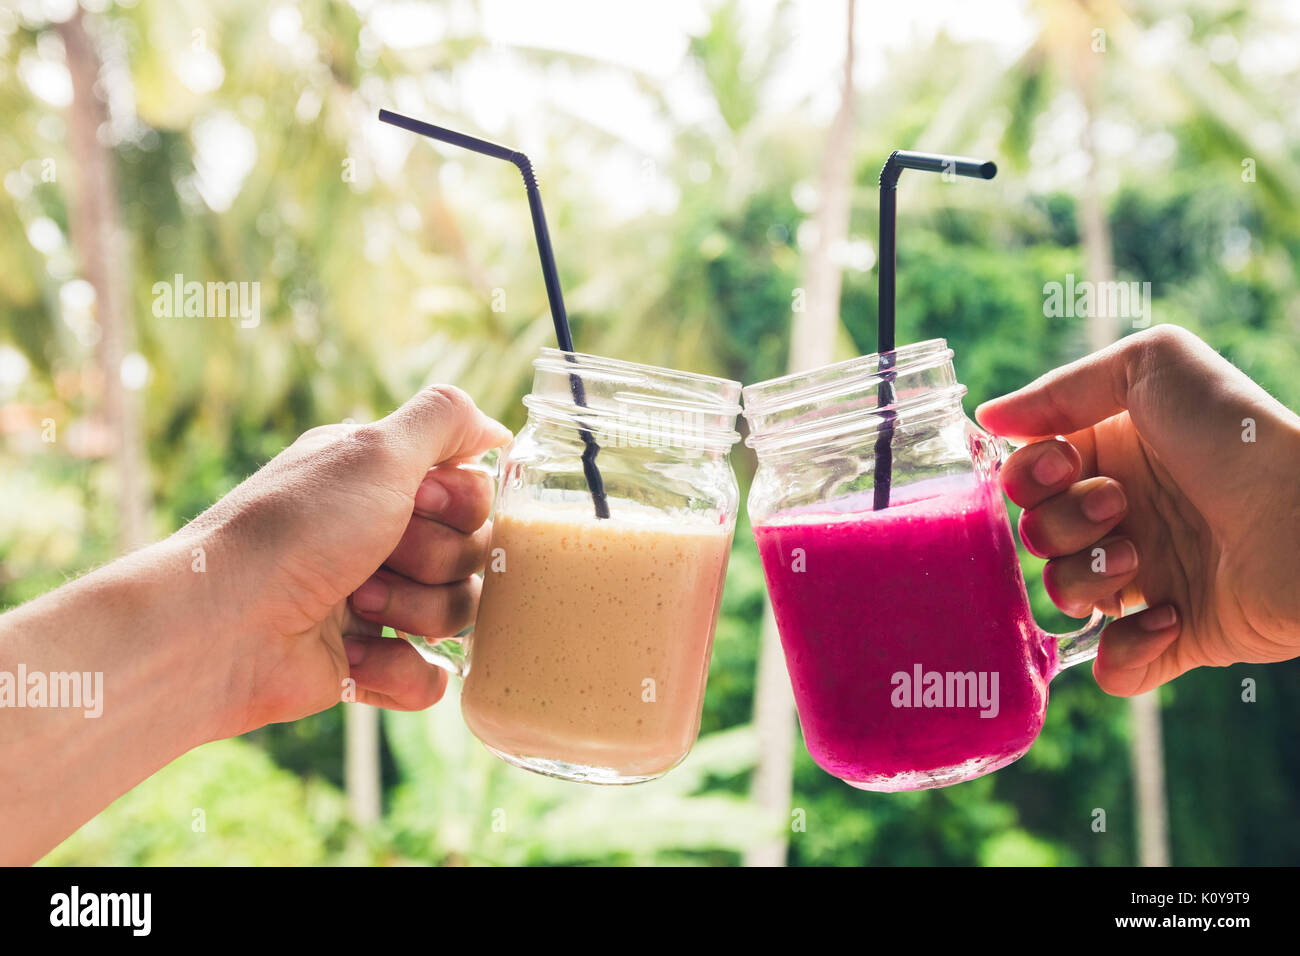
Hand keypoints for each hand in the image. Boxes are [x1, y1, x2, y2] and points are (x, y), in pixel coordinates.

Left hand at [187, 385, 510, 734]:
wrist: (222, 626)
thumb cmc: (296, 530)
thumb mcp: (374, 449)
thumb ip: (444, 420)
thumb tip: (495, 427)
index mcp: (382, 483)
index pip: (473, 493)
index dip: (459, 506)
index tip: (415, 504)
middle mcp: (381, 537)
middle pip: (472, 554)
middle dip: (433, 561)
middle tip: (374, 558)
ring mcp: (377, 602)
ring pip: (459, 615)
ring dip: (414, 612)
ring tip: (357, 606)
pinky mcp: (368, 663)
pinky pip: (429, 677)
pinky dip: (399, 671)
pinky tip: (358, 657)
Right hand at [976, 325, 1299, 695]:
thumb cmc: (1236, 432)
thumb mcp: (1150, 365)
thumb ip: (1061, 387)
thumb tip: (987, 418)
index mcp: (1110, 458)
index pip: (1027, 478)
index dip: (1029, 476)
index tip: (1065, 463)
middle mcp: (1123, 517)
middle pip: (1036, 536)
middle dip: (1061, 525)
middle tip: (1120, 506)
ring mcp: (1149, 579)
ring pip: (1064, 596)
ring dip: (1088, 579)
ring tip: (1143, 560)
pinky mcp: (1177, 637)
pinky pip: (1115, 670)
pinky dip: (1125, 652)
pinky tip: (1168, 616)